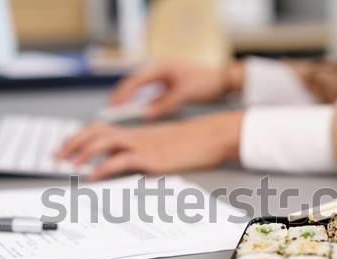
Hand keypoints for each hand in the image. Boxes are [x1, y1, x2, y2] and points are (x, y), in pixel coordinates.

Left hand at [54, 111, 243, 179]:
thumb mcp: (164, 144)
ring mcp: (141, 145)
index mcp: (136, 132)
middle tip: (58, 156)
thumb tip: (130, 163)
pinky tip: (93, 175)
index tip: (65, 148)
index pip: (100, 129)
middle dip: (73, 143)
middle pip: (95, 132)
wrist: (210, 136)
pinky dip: (103, 167)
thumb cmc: (191, 142)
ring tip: (71, 164)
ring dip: (83, 153)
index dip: (79, 137)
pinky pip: (120, 160)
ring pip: (103, 142)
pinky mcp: (150, 158)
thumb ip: (145, 150)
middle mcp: (134, 135)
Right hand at [110, 61, 243, 119]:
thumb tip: (146, 113)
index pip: (136, 80)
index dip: (123, 93)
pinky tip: (141, 111)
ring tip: (122, 113)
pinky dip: (145, 102)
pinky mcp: (169, 85)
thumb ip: (165, 104)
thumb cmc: (206, 81)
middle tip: (113, 110)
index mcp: (162, 67)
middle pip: (135, 83)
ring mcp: (165, 77)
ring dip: (133, 100)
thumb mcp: (184, 93)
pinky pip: (152, 94)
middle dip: (123, 96)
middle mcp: (161, 70)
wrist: (223, 80)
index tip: (115, 105)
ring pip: (143, 89)